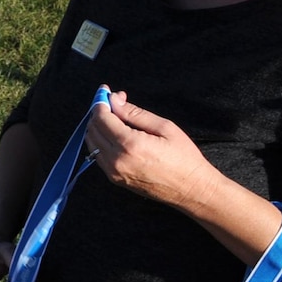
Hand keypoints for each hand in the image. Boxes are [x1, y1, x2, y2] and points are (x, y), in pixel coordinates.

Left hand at [88, 91, 217, 209]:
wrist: (189, 188)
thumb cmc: (183, 157)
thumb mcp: (164, 127)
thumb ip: (135, 113)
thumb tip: (114, 100)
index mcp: (129, 144)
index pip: (102, 119)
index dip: (102, 103)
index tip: (106, 93)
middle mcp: (116, 160)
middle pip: (93, 130)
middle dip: (99, 113)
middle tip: (113, 103)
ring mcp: (113, 172)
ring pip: (92, 143)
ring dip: (98, 127)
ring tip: (115, 117)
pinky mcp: (114, 179)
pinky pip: (98, 156)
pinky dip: (101, 142)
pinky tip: (115, 134)